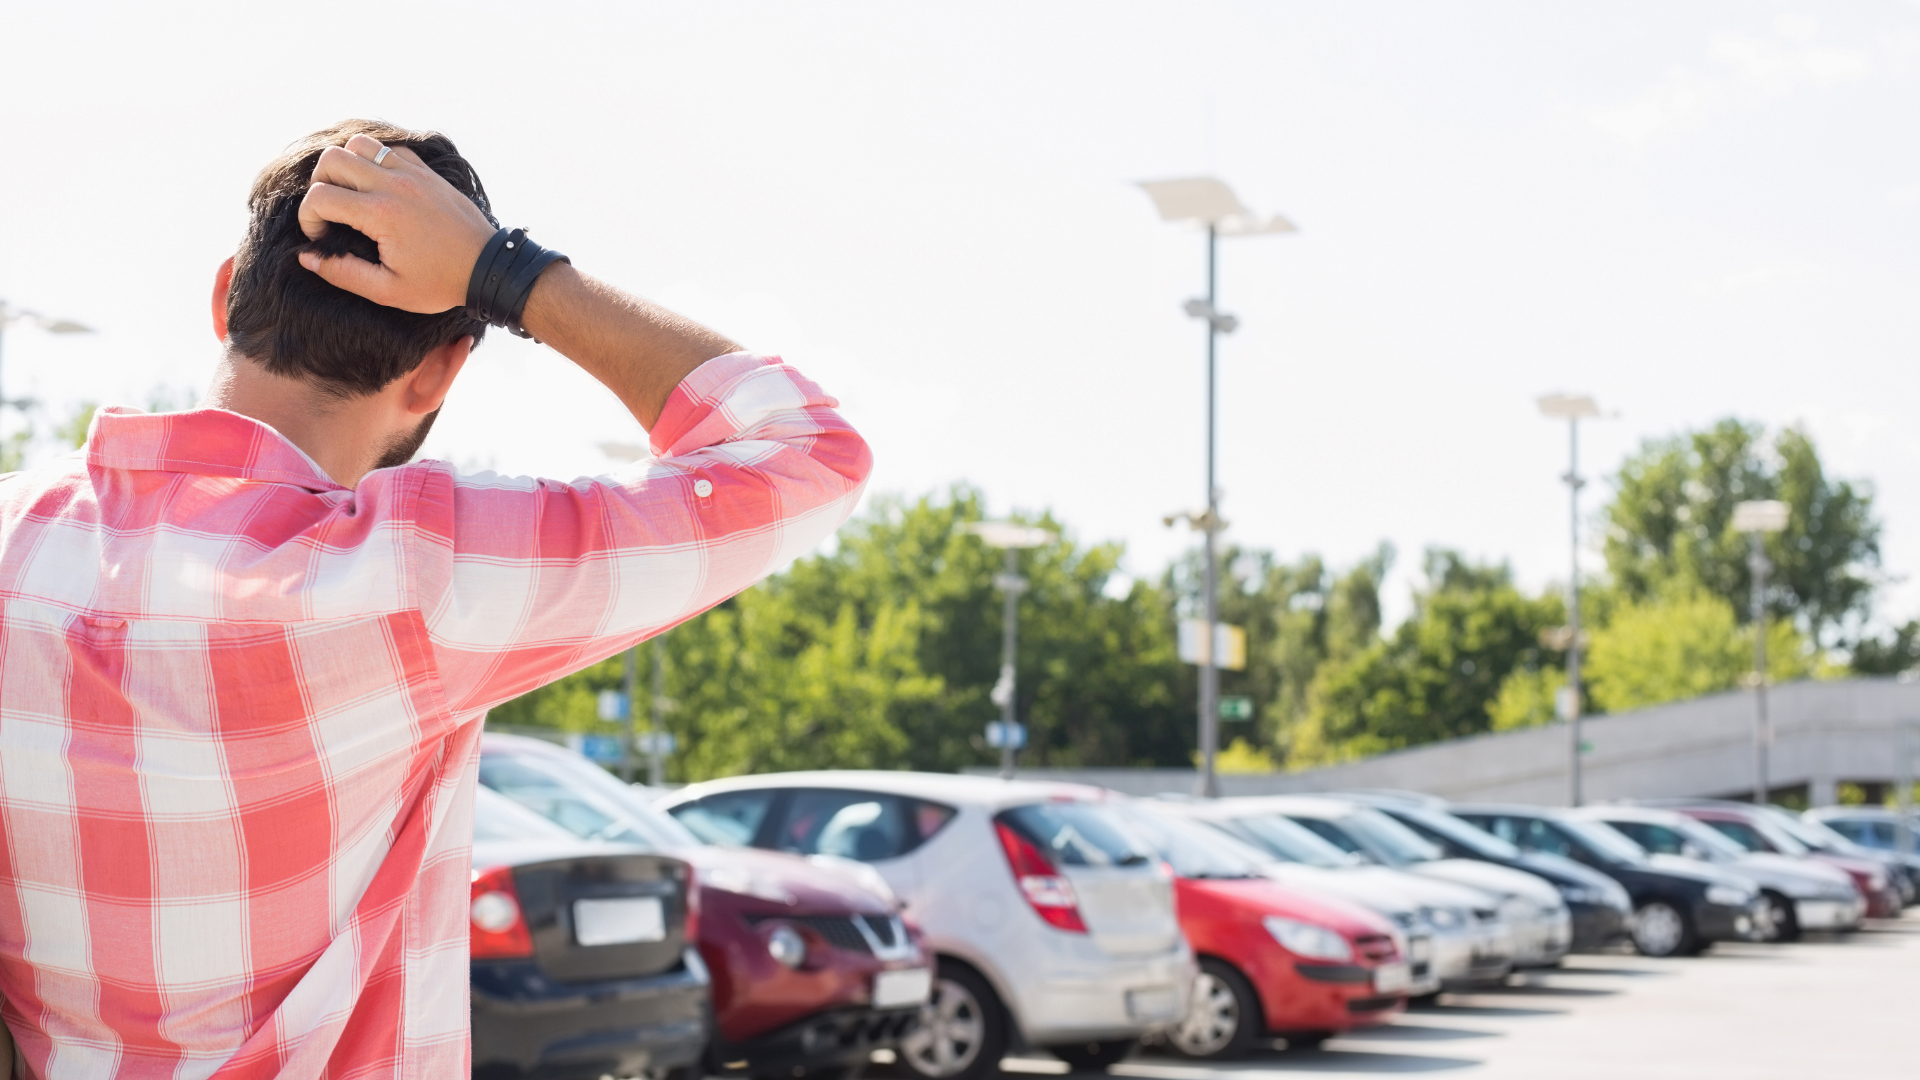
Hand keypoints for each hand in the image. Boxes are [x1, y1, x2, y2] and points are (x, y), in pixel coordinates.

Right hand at [296, 133, 495, 312]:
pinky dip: (374, 160)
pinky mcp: (427, 171)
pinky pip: (388, 148)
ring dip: (344, 165)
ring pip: (359, 144)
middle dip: (318, 185)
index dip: (309, 218)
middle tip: (330, 212)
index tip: (322, 237)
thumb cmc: (440, 283)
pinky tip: (377, 187)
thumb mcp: (388, 291)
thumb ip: (343, 273)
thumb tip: (307, 257)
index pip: (320, 197)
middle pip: (331, 158)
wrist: (488, 268)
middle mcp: (394, 185)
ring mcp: (412, 173)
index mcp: (381, 214)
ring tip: (350, 194)